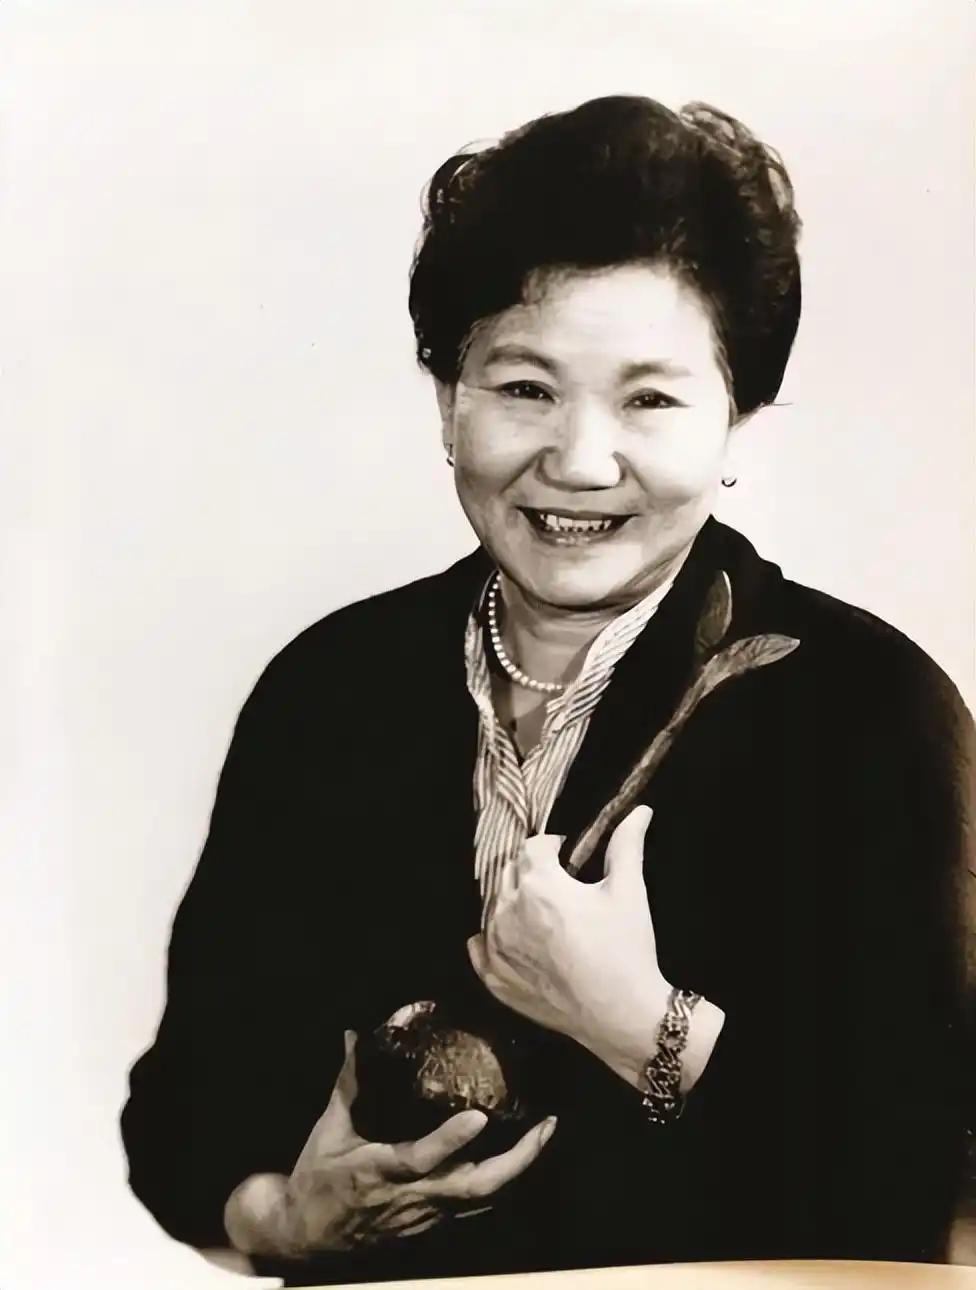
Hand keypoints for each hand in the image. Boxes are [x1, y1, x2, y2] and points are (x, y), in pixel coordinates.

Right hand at [223, 1030, 556, 1259]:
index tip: (478, 1116)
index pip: (420, 1158)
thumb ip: (349, 1081)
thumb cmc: (319, 1179)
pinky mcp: (435, 1223)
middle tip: (547, 1125)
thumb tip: (357, 1033)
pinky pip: (477, 1204)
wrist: (308, 1236)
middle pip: (476, 1189)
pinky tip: (522, 1153)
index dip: (450, 1141)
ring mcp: (428, 1214)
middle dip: (518, 1160)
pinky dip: (503, 1179)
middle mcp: (412, 1197)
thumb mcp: (328, 1129)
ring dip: (520, 1168)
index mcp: (379, 1171)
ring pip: (484, 1199)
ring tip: (545, 1131)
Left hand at [468, 806, 675, 1087]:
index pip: (532, 847)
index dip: (552, 846)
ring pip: (493, 907)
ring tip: (543, 914)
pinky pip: (479, 946)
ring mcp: (496, 947)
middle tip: (559, 885)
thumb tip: (640, 811)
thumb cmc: (625, 949)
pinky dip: (493, 938)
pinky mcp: (494, 978)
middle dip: (532, 872)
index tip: (567, 857)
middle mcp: (508, 911)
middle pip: (510, 873)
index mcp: (539, 884)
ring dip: (513, 902)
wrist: (621, 1014)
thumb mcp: (629, 891)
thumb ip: (627, 845)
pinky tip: (514, 939)